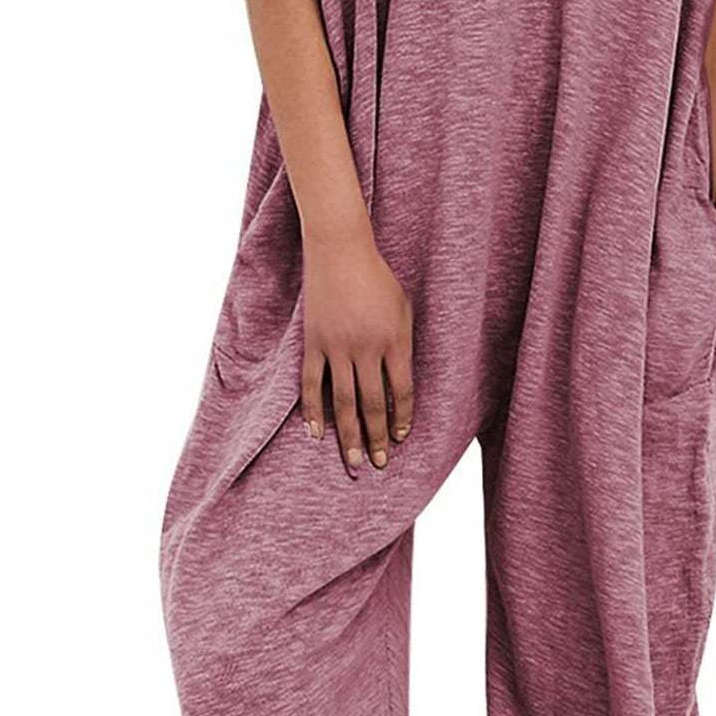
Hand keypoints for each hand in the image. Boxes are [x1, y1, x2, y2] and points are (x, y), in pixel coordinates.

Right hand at [299, 226, 413, 476]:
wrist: (340, 251)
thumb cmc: (378, 280)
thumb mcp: (403, 309)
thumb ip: (403, 346)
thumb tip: (399, 387)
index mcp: (394, 340)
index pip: (401, 391)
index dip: (401, 418)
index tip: (400, 437)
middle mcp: (366, 348)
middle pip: (373, 404)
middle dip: (376, 438)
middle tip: (379, 464)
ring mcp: (337, 347)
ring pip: (344, 401)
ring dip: (348, 435)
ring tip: (352, 460)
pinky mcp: (314, 343)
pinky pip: (312, 384)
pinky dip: (313, 411)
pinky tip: (317, 433)